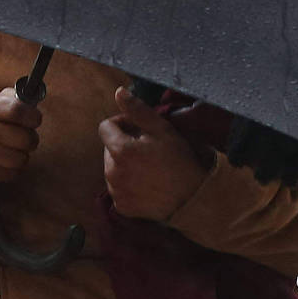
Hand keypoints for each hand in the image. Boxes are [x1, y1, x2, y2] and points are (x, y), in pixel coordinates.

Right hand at [0, 90, 42, 192]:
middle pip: (24, 138)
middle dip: (31, 140)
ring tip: (15, 150)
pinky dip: (14, 170)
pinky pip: (11, 173)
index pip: (17, 110)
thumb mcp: (5, 102)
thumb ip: (21, 98)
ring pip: (19, 159)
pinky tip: (5, 162)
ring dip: (23, 156)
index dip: (33, 117)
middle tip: (25, 138)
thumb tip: (36, 95)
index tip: (35, 120)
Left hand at [101, 86, 210, 219]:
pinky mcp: (122, 206)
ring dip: (125, 164)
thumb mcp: (162, 129)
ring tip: (149, 166)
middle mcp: (112, 172)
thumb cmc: (179, 160)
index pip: (105, 127)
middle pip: (108, 148)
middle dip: (123, 144)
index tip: (138, 128)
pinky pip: (118, 188)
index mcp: (119, 150)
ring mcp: (116, 191)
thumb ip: (137, 110)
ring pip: (112, 168)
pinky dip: (128, 184)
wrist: (192, 198)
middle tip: (147, 148)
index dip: (121, 123)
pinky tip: (147, 183)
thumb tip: (118, 92)